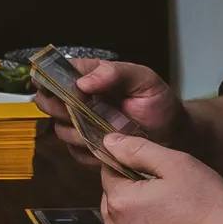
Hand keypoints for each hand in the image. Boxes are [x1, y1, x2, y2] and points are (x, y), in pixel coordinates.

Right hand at [33, 59, 196, 152]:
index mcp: (92, 77)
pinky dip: (86, 151)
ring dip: (75, 131)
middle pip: (48, 101)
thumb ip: (115, 73)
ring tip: (99, 130)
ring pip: (60, 129)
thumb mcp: (144, 80)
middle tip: (74, 110)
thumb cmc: (158, 103)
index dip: (48, 77)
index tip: (51, 85)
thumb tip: (82, 82)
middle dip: (56, 107)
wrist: (174, 136)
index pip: (57, 71)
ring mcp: (82, 126)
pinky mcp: (87, 150)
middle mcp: (81, 100)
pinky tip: (105, 147)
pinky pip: (75, 152)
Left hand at [97, 134, 222, 223]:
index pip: (109, 171)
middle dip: (133, 189)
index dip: (132, 164)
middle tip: (169, 189)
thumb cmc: (207, 204)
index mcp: (119, 203)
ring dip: (139, 213)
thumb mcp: (175, 165)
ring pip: (124, 221)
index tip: (158, 169)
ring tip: (173, 210)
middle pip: (114, 198)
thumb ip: (137, 150)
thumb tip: (109, 141)